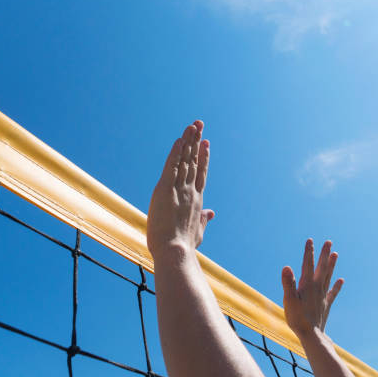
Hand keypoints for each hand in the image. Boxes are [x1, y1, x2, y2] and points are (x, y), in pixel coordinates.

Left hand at [147, 120, 214, 257]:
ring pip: (184, 160)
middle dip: (196, 141)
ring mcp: (179, 189)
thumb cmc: (184, 246)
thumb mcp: (198, 231)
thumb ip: (204, 219)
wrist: (175, 251)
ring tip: (192, 125)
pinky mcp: (165, 190)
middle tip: (199, 125)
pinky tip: (178, 140)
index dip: (203, 157)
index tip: (206, 143)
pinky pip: (171, 166)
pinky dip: (175, 152)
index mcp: (197, 200)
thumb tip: (212, 213)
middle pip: (194, 161)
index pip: (201, 173)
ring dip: (187, 141)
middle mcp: (191, 191)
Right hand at [282, 239, 343, 338]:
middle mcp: (317, 288)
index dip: (309, 252)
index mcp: (307, 285)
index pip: (307, 265)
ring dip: (331, 265)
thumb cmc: (297, 318)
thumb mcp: (289, 300)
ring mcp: (323, 296)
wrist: (311, 335)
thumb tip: (286, 267)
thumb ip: (288, 283)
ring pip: (328, 277)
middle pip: (321, 268)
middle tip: (329, 242)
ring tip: (336, 254)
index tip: (310, 240)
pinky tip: (341, 280)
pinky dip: (336, 286)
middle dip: (324, 254)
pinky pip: (332, 292)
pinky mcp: (325, 305)